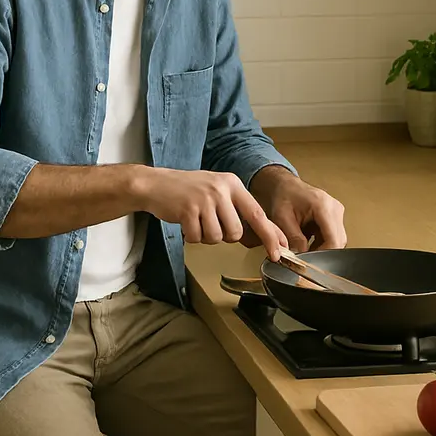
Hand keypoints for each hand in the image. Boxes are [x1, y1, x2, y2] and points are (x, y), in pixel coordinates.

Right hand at [133, 167, 288, 261]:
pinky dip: (191, 236)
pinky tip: (185, 221)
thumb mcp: (218, 192)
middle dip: (223, 235)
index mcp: (233, 184)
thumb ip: (238, 209)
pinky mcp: (188, 210)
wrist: (156, 183)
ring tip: (195, 220)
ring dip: (205, 236)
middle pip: (235, 233)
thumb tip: (265, 234)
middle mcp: (221, 189)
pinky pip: (197, 238)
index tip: (279, 252)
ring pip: (216, 238)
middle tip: (208, 222)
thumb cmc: (189, 191)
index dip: (270, 235)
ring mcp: (205, 199)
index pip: (258, 214)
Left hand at [246, 166, 346, 252]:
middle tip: (306, 257)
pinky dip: (323, 242)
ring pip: (338, 240)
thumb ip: (293, 238)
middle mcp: (334, 208)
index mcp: (322, 206)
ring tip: (305, 247)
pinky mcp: (335, 216)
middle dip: (323, 252)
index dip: (324, 254)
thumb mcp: (283, 219)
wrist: (286, 186)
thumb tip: (302, 256)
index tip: (312, 261)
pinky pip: (334, 235)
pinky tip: (310, 241)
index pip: (333, 239)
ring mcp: (337, 212)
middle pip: (338, 241)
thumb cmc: (284, 197)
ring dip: (323, 247)